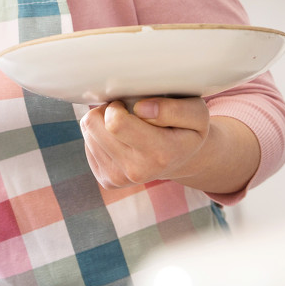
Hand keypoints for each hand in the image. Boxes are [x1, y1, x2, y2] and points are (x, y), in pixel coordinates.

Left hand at [79, 97, 212, 188]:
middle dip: (108, 110)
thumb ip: (174, 109)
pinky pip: (88, 143)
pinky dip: (101, 135)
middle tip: (129, 112)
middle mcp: (136, 171)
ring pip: (88, 130)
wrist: (182, 159)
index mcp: (160, 153)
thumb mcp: (196, 112)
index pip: (115, 123)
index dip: (118, 106)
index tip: (132, 105)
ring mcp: (118, 179)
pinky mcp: (106, 180)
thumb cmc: (187, 129)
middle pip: (94, 123)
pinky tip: (121, 139)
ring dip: (103, 121)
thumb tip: (140, 108)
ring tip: (127, 125)